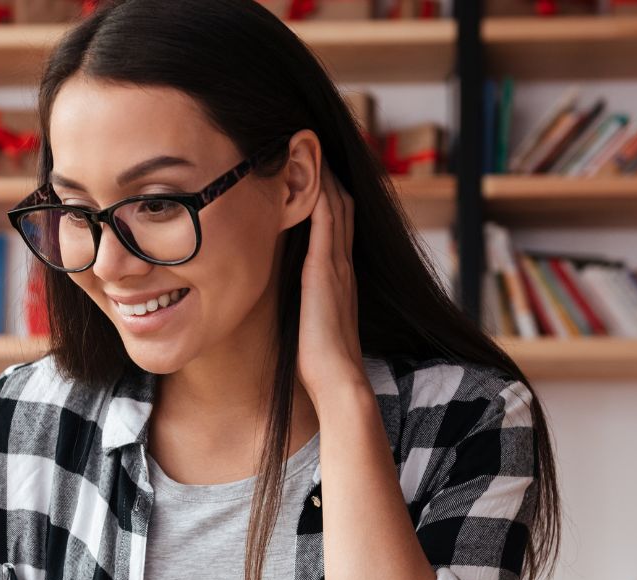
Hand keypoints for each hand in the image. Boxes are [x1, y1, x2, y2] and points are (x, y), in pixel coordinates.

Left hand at [296, 160, 368, 406]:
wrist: (336, 379)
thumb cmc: (318, 361)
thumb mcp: (310, 322)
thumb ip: (306, 304)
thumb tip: (292, 300)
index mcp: (339, 276)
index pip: (339, 224)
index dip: (330, 195)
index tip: (315, 171)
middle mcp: (342, 264)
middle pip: (343, 205)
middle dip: (330, 175)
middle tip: (313, 144)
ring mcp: (337, 264)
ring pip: (338, 205)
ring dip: (326, 175)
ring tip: (310, 144)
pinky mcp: (325, 269)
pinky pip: (328, 220)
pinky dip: (322, 193)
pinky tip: (312, 171)